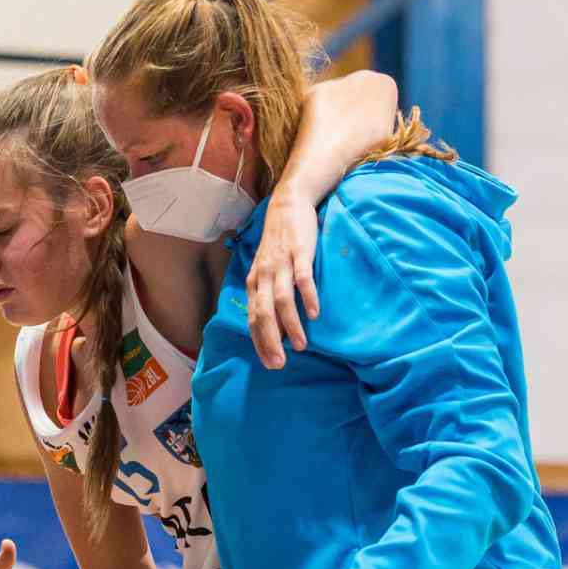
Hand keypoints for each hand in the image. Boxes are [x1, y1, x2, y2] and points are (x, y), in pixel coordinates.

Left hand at [245, 194, 320, 368]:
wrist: (288, 204)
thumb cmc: (279, 242)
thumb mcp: (266, 269)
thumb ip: (267, 293)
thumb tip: (273, 325)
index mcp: (254, 282)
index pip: (252, 319)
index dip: (260, 343)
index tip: (270, 364)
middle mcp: (264, 275)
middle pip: (263, 314)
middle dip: (271, 342)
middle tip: (280, 364)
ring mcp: (281, 263)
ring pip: (282, 300)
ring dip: (291, 325)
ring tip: (301, 346)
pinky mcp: (299, 252)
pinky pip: (302, 278)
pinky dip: (308, 297)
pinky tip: (315, 314)